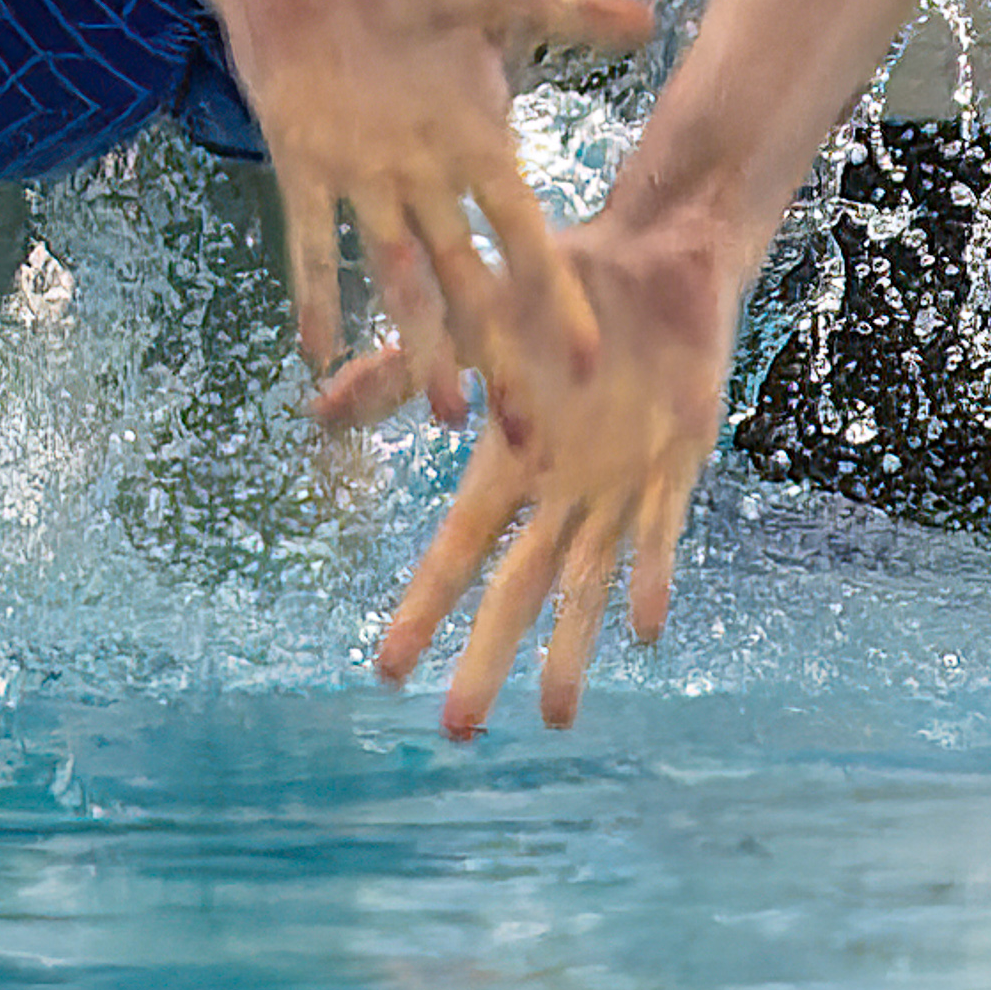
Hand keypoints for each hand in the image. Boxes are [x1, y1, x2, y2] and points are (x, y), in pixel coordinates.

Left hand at [202, 0, 651, 431]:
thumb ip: (557, 11)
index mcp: (478, 145)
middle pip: (470, 281)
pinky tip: (317, 350)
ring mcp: (364, 180)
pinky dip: (315, 290)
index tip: (591, 361)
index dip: (557, 297)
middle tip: (528, 434)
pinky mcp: (303, 167)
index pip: (526, 235)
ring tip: (441, 414)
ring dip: (417, 342)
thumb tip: (650, 19)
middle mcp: (427, 178)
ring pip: (398, 276)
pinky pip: (309, 241)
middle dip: (500, 353)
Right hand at [347, 212, 736, 733]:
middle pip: (516, 588)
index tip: (387, 671)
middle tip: (456, 732)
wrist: (657, 257)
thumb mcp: (471, 327)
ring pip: (587, 582)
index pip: (457, 551)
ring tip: (552, 716)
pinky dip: (649, 575)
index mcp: (509, 463)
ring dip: (569, 648)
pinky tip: (640, 629)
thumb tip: (313, 407)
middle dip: (487, 657)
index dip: (424, 609)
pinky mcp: (677, 463)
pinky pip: (660, 530)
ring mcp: (619, 485)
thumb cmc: (560, 289)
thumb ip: (400, 372)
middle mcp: (559, 491)